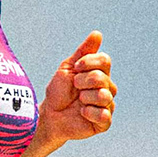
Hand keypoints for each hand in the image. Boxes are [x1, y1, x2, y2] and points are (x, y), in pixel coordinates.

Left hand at [33, 31, 114, 149]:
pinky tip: (82, 113)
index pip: (105, 60)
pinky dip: (89, 113)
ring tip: (78, 101)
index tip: (75, 68)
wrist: (50, 115)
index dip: (88, 62)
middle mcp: (107, 88)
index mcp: (101, 73)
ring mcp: (107, 105)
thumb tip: (97, 34)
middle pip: (101, 78)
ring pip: (104, 96)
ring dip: (85, 97)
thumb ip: (83, 52)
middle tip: (74, 88)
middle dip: (82, 81)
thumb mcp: (68, 67)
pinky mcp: (104, 122)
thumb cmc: (59, 91)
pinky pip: (104, 115)